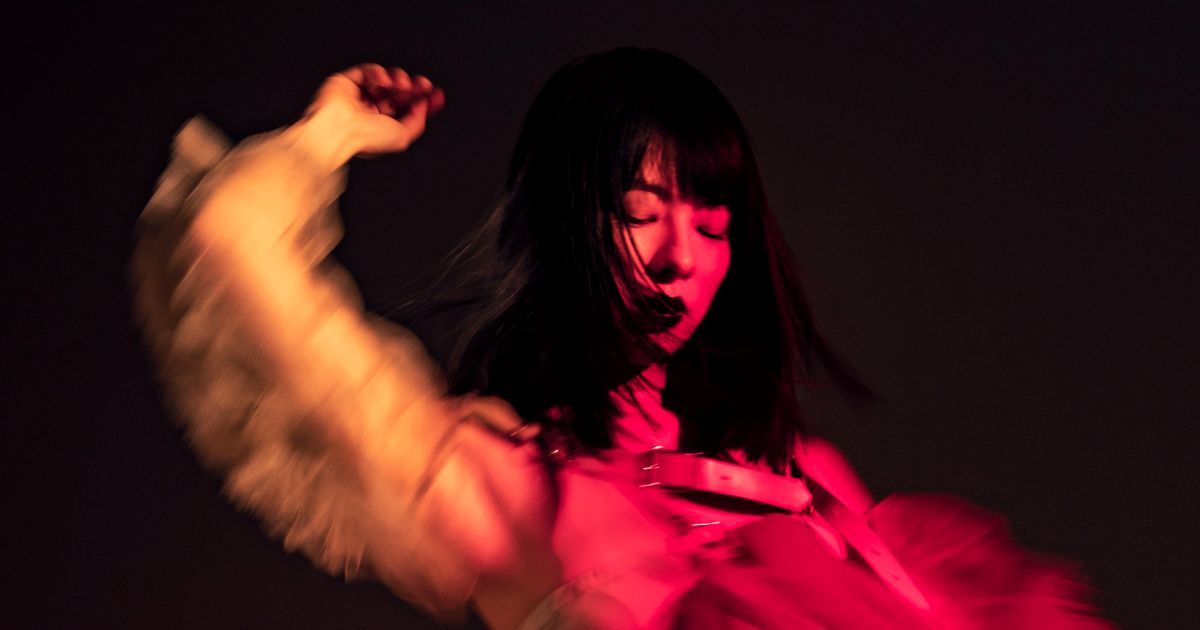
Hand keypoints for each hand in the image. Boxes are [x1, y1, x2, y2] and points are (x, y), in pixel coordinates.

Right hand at [286, 63, 445, 170]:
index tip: (436, 94)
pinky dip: (379, 72)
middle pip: (400, 91)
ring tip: (400, 85)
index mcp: (383, 126)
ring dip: (398, 78)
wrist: (337, 130)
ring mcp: (359, 96)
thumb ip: (418, 120)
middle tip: (422, 85)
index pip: (408, 108)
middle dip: (413, 86)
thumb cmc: (364, 139)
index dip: (423, 100)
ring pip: (387, 79)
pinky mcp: (347, 81)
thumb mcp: (403, 136)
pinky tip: (382, 81)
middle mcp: (372, 111)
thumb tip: (424, 105)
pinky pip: (368, 70)